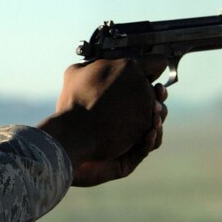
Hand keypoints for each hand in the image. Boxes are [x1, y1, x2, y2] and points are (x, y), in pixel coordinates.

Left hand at [38, 58, 167, 186]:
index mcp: (121, 110)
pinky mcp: (127, 160)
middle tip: (158, 93)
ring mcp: (129, 144)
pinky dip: (150, 140)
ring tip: (155, 116)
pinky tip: (150, 132)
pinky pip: (144, 149)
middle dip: (159, 102)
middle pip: (155, 112)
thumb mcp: (85, 87)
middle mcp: (128, 126)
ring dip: (158, 121)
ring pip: (154, 130)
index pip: (146, 96)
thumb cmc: (71, 115)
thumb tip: (118, 60)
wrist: (62, 146)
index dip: (153, 89)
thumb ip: (103, 76)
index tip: (155, 80)